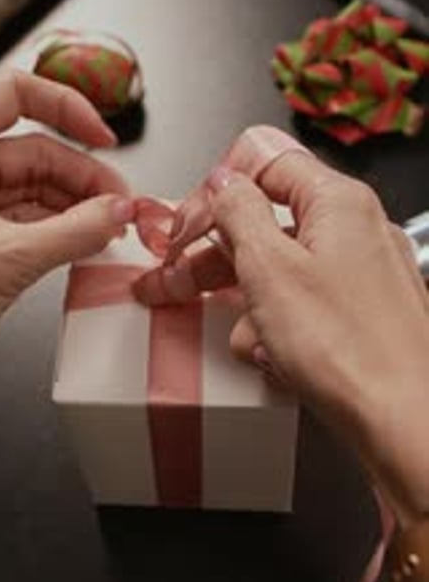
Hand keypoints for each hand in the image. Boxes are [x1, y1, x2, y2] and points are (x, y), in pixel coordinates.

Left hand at [0, 70, 133, 361]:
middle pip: (36, 149)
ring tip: (106, 230)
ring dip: (74, 206)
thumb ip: (73, 233)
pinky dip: (54, 228)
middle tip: (119, 207)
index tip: (102, 136)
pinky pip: (20, 217)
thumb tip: (116, 213)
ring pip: (31, 187)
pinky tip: (80, 244)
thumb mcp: (5, 261)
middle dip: (84, 176)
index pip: (15, 94)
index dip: (66, 106)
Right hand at [135, 129, 428, 524]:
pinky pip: (302, 305)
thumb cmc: (351, 350)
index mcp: (337, 201)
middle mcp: (355, 229)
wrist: (406, 422)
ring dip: (247, 301)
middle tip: (176, 278)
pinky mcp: (360, 313)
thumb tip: (222, 180)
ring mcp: (360, 273)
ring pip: (281, 268)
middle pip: (266, 219)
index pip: (261, 159)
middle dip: (215, 253)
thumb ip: (237, 211)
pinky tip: (273, 355)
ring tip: (243, 334)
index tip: (187, 226)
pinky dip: (279, 327)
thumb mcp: (268, 268)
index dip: (214, 189)